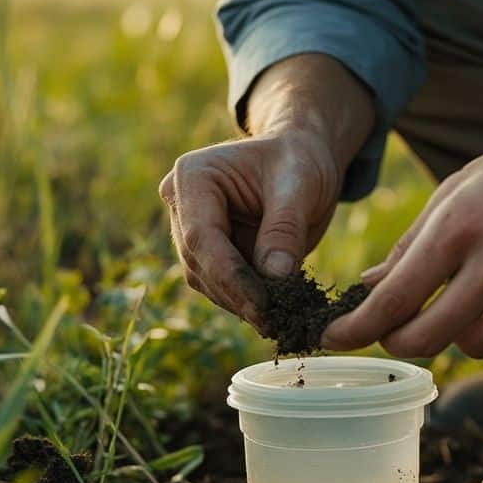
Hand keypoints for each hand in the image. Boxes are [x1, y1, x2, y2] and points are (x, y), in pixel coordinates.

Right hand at [160, 54, 374, 329]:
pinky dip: (246, 302)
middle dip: (237, 295)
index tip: (264, 307)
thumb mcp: (301, 184)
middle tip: (275, 322)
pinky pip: (221, 286)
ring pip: (207, 281)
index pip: (201, 236)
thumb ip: (285, 228)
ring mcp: (190, 231)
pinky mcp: (208, 254)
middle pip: (200, 263)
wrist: (301, 160)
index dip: (231, 276)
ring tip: (280, 320)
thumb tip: (275, 277)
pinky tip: (275, 314)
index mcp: (193, 176)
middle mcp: (181, 204)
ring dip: (241, 303)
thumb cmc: (299, 161)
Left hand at [321, 0, 482, 359]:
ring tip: (479, 286)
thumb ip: (410, 247)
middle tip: (397, 330)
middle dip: (403, 341)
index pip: (397, 299)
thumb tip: (369, 289)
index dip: (359, 327)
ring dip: (463, 328)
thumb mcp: (455, 193)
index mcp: (462, 228)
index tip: (335, 339)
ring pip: (477, 346)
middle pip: (431, 340)